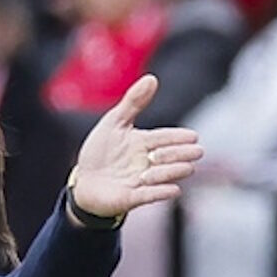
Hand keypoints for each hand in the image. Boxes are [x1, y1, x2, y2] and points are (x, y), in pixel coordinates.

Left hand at [71, 74, 203, 217]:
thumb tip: (152, 78)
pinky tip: (174, 189)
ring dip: (169, 171)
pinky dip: (162, 192)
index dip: (179, 137)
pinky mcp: (133, 198)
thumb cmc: (100, 152)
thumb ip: (133, 102)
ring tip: (159, 167)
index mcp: (145, 143)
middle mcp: (149, 162)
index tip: (193, 137)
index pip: (166, 137)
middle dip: (178, 154)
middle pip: (172, 157)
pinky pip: (151, 196)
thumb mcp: (113, 123)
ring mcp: (143, 180)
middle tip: (183, 151)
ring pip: (165, 176)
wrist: (83, 181)